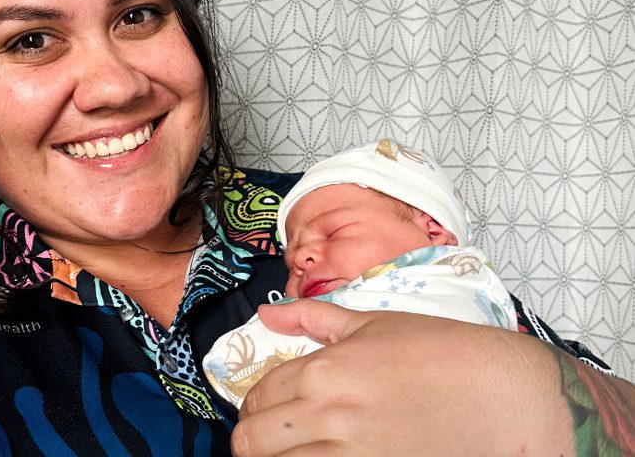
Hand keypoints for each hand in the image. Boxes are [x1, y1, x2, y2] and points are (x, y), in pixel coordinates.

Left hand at [231, 300, 574, 455]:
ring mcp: (351, 455)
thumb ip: (311, 318)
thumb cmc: (441, 352)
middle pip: (254, 440)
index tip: (265, 409)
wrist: (501, 393)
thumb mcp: (372, 323)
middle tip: (271, 437)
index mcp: (323, 371)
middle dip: (253, 439)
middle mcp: (328, 414)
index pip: (259, 395)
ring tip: (294, 450)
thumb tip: (267, 312)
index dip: (254, 404)